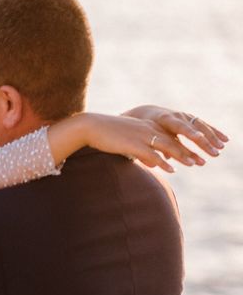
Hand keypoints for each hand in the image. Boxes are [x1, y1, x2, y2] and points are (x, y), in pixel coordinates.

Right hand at [77, 111, 226, 172]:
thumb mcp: (128, 140)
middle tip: (203, 159)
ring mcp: (142, 136)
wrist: (92, 126)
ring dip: (182, 156)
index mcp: (148, 125)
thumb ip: (142, 150)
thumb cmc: (107, 134)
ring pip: (167, 146)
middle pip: (174, 140)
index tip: (196, 152)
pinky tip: (172, 169)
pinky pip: (153, 154)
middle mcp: (148, 128)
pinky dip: (164, 162)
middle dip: (190, 150)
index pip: (172, 135)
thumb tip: (152, 162)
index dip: (185, 144)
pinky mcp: (134, 144)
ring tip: (193, 164)